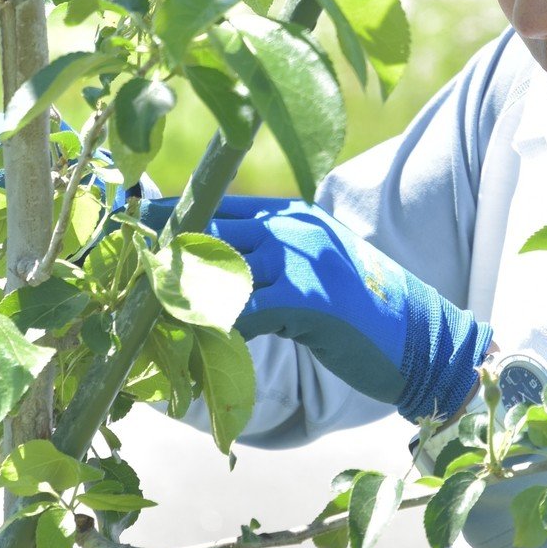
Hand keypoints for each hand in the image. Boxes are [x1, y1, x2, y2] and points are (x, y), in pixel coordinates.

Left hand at [144, 195, 492, 420]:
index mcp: (293, 214)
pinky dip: (211, 327)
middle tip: (124, 272)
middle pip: (208, 231)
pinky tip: (193, 343)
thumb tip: (210, 276)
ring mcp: (302, 259)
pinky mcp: (307, 298)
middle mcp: (293, 226)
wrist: (422, 336)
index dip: (170, 215)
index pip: (216, 204)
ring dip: (178, 294)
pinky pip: (240, 311)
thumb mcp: (315, 269)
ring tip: (143, 312)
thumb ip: (269, 262)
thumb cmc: (364, 310)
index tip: (129, 224)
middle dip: (162, 253)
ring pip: (216, 269)